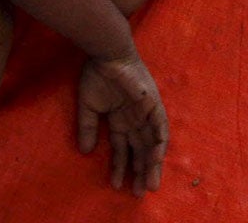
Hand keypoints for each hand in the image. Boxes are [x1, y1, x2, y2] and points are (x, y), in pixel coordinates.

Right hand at [77, 54, 167, 194]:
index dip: (120, 167)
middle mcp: (136, 119)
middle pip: (140, 151)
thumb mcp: (88, 105)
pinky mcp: (154, 104)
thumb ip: (88, 128)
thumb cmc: (97, 74)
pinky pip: (160, 127)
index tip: (116, 186)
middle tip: (140, 193)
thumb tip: (86, 151)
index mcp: (121, 120)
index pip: (123, 149)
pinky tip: (157, 158)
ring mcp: (147, 113)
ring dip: (152, 164)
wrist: (107, 53)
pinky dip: (160, 142)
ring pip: (152, 144)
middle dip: (140, 172)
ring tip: (150, 184)